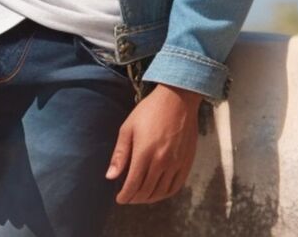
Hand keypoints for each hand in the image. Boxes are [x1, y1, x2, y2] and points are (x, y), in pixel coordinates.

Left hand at [105, 83, 200, 203]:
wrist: (177, 100)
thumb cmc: (149, 111)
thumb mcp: (128, 127)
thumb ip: (120, 154)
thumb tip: (110, 177)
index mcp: (144, 153)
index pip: (133, 184)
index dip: (125, 196)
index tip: (119, 199)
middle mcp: (161, 162)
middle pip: (146, 191)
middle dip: (135, 198)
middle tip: (128, 197)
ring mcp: (176, 164)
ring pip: (161, 192)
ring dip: (149, 198)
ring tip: (141, 196)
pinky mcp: (186, 163)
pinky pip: (176, 187)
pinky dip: (165, 194)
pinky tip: (158, 192)